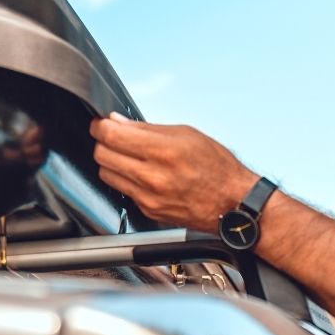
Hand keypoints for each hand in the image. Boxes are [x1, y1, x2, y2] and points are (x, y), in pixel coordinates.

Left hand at [89, 112, 258, 230]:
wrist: (234, 204)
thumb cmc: (218, 168)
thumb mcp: (187, 134)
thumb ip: (148, 129)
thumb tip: (119, 122)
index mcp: (162, 151)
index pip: (111, 135)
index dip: (100, 126)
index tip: (101, 123)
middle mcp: (152, 177)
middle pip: (102, 155)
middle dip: (103, 142)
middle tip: (113, 137)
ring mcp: (148, 197)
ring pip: (107, 175)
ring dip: (111, 162)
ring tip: (127, 156)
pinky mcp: (149, 211)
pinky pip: (123, 191)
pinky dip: (126, 179)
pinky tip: (141, 173)